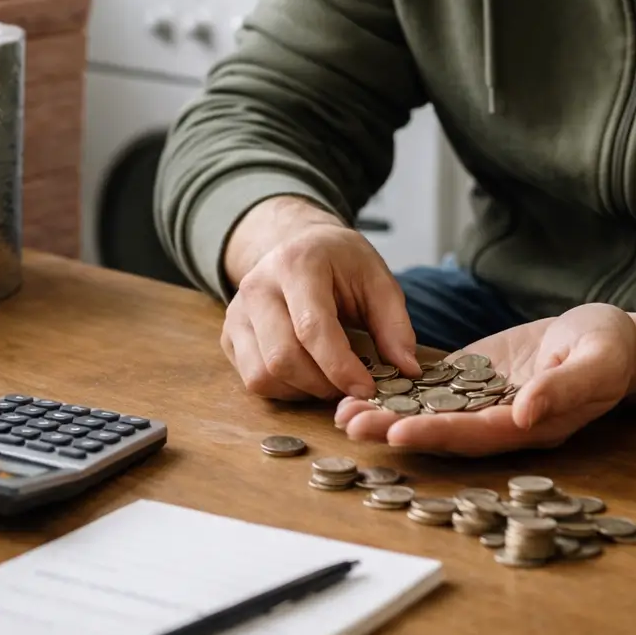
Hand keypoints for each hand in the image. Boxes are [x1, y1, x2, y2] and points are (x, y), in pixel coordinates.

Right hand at [221, 198, 418, 401]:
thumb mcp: (376, 278)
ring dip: (302, 391)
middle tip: (352, 387)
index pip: (311, 328)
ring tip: (329, 379)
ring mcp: (237, 312)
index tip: (366, 389)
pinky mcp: (229, 335)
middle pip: (282, 358)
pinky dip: (284, 389)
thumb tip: (406, 370)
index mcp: (297, 265)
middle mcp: (257, 287)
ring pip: (263, 375)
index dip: (340, 367)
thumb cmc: (338, 262)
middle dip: (323, 385)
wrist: (296, 243)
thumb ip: (394, 324)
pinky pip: (253, 379)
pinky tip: (307, 374)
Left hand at [334, 304, 635, 453]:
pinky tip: (362, 385)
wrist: (606, 337)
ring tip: (342, 412)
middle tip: (350, 425)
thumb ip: (565, 387)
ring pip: (430, 414)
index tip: (399, 432)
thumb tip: (526, 411)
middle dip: (396, 430)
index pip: (478, 435)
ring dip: (387, 414)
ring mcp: (484, 404)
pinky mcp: (473, 381)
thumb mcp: (598, 361)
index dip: (438, 435)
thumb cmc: (610, 347)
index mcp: (532, 425)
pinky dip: (399, 390)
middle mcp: (501, 422)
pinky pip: (432, 390)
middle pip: (443, 432)